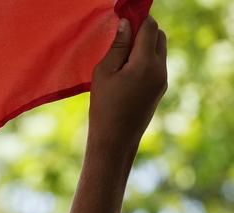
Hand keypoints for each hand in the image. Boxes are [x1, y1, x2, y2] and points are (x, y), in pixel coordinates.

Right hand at [89, 16, 167, 153]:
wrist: (115, 140)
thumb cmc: (103, 107)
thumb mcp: (104, 73)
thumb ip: (117, 46)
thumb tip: (126, 24)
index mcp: (145, 63)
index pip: (149, 28)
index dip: (137, 19)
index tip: (122, 19)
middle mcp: (160, 68)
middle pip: (159, 35)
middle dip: (143, 30)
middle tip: (121, 37)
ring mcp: (163, 79)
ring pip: (160, 50)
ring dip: (145, 45)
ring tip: (121, 56)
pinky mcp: (160, 88)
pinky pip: (157, 64)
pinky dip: (145, 59)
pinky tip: (126, 71)